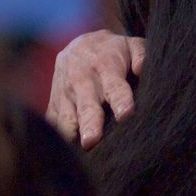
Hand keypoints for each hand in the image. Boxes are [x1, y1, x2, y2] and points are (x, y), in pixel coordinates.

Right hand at [47, 29, 146, 147]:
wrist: (80, 45)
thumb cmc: (113, 51)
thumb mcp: (131, 45)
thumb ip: (142, 55)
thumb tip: (142, 69)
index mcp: (105, 65)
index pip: (114, 86)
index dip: (120, 100)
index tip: (125, 115)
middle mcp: (81, 79)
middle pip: (87, 105)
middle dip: (89, 123)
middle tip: (91, 141)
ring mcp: (64, 92)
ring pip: (67, 116)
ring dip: (70, 132)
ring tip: (77, 150)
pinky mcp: (53, 103)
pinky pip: (53, 121)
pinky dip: (57, 135)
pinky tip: (65, 151)